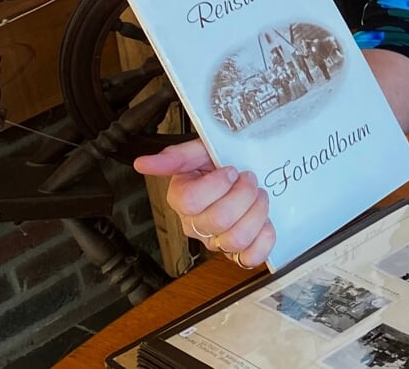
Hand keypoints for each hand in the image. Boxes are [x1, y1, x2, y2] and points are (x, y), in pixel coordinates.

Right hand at [133, 140, 275, 268]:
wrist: (245, 173)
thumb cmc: (221, 163)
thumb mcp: (201, 150)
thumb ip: (175, 156)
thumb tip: (142, 164)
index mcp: (182, 199)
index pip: (191, 201)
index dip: (217, 184)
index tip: (230, 170)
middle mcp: (196, 225)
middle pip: (218, 220)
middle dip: (243, 194)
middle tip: (249, 179)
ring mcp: (217, 241)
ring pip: (236, 240)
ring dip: (257, 212)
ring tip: (259, 196)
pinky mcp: (240, 252)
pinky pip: (251, 258)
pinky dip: (264, 239)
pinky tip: (266, 221)